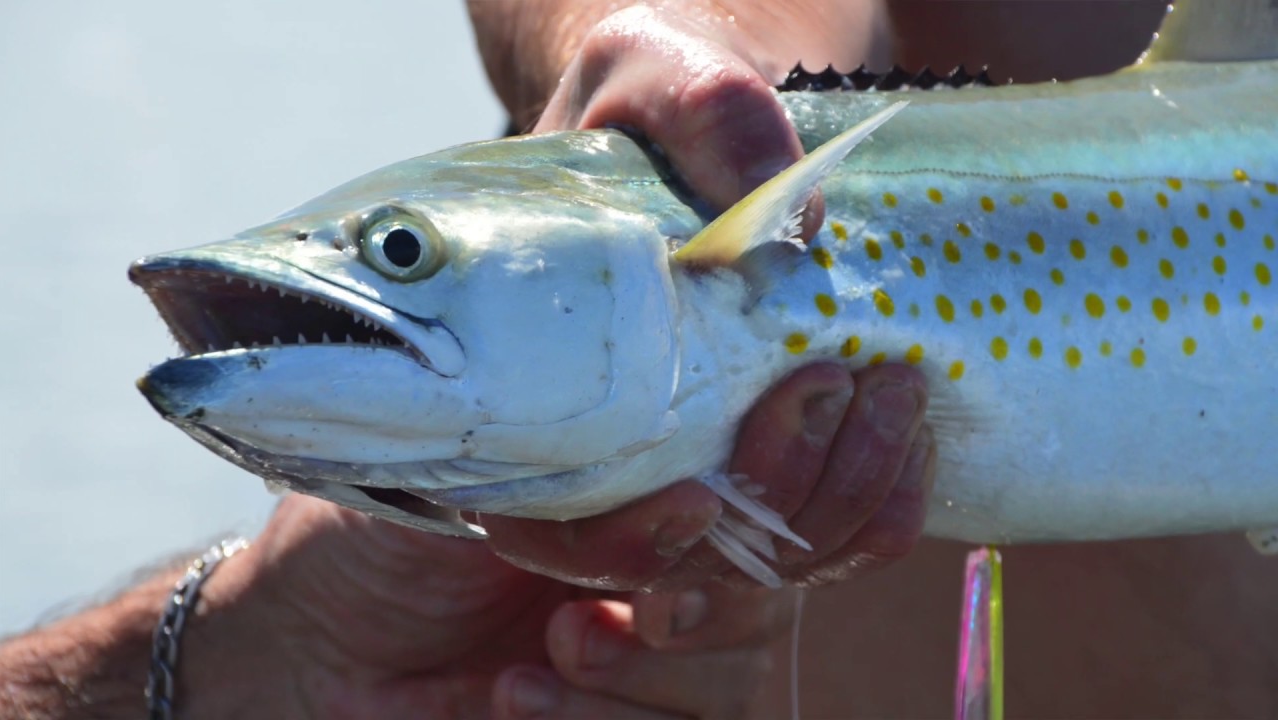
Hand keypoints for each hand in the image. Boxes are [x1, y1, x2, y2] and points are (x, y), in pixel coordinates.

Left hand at [183, 495, 796, 718]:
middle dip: (731, 588)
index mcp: (656, 470)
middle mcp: (675, 559)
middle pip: (790, 577)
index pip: (793, 467)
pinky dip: (612, 719)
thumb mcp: (489, 474)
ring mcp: (657, 651)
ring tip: (559, 643)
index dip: (841, 457)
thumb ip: (601, 476)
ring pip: (742, 669)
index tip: (836, 424)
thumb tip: (702, 499)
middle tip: (659, 595)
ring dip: (659, 666)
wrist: (298, 644)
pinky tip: (520, 695)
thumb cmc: (384, 530)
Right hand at [477, 5, 934, 589]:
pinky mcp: (780, 455)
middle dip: (774, 486)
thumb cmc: (645, 100)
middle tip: (831, 378)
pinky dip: (885, 502)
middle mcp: (618, 456)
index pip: (561, 526)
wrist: (695, 118)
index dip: (626, 542)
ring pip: (778, 553)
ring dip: (845, 494)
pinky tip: (912, 434)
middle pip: (690, 554)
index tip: (696, 499)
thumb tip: (796, 223)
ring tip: (895, 389)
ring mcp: (704, 464)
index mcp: (539, 397)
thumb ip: (703, 119)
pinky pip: (843, 531)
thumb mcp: (653, 71)